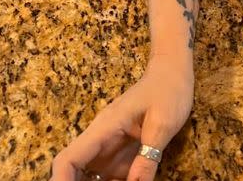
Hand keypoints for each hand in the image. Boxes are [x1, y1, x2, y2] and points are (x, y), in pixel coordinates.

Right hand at [49, 55, 193, 180]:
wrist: (173, 73)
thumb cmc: (168, 91)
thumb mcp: (163, 124)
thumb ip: (148, 156)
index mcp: (105, 129)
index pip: (69, 158)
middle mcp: (101, 142)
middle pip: (76, 172)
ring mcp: (111, 150)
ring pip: (92, 179)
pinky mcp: (122, 155)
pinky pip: (110, 178)